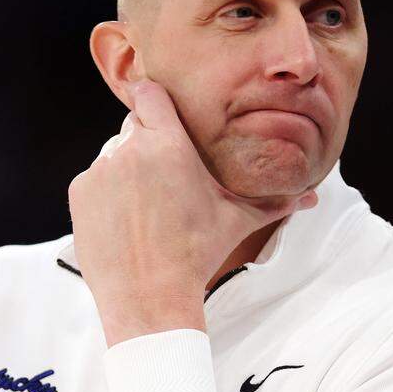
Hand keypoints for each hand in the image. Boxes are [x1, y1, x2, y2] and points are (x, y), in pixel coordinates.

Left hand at [67, 79, 318, 345]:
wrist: (149, 298)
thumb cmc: (198, 255)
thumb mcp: (237, 221)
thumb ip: (274, 201)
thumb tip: (313, 197)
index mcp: (167, 144)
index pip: (150, 93)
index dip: (158, 102)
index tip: (167, 117)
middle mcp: (129, 149)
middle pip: (134, 124)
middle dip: (148, 140)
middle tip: (166, 173)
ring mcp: (100, 170)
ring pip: (115, 153)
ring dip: (128, 168)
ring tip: (148, 205)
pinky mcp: (79, 193)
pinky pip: (95, 179)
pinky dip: (108, 193)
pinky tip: (127, 220)